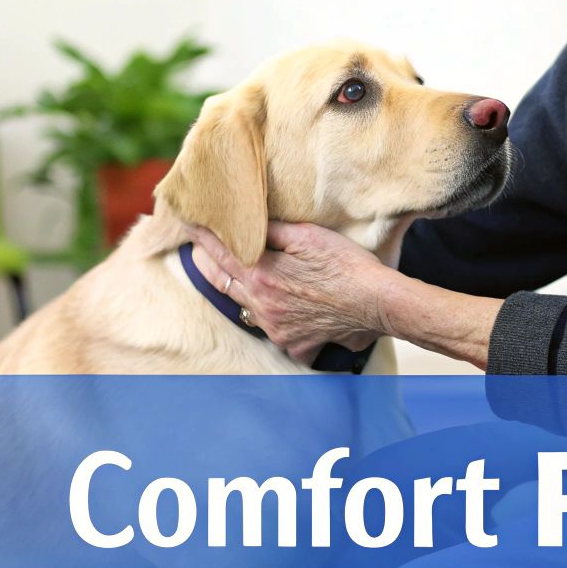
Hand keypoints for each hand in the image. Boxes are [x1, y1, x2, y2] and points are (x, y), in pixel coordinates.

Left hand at [187, 221, 390, 363]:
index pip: (221, 253)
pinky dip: (271, 318)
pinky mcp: (294, 344)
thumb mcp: (308, 236)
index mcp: (262, 276)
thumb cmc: (346, 265)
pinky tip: (278, 309)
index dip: (203, 237)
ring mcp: (276, 329)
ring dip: (238, 291)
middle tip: (200, 248)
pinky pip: (273, 331)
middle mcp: (262, 306)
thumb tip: (246, 223)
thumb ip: (272, 231)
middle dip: (210, 263)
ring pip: (245, 308)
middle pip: (224, 282)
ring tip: (237, 276)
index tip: (190, 224)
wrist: (377, 303)